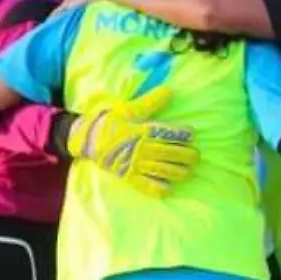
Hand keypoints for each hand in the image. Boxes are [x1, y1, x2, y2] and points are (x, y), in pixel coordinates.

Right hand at [65, 109, 197, 195]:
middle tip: (196, 155)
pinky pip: (147, 186)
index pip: (167, 133)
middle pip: (170, 153)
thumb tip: (169, 91)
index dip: (182, 134)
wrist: (85, 140)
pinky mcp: (128, 177)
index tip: (191, 134)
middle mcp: (140, 149)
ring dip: (179, 171)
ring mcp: (135, 164)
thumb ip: (149, 102)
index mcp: (141, 131)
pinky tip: (169, 187)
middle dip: (187, 155)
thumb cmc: (108, 122)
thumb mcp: (127, 109)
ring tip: (188, 170)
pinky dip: (159, 188)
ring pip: (163, 171)